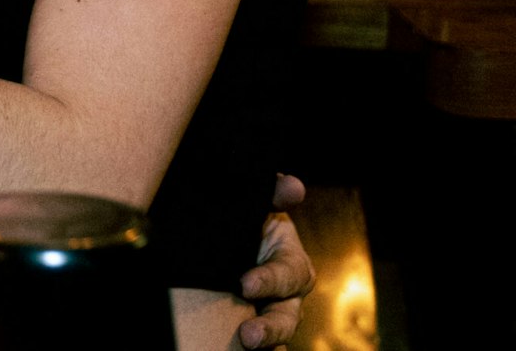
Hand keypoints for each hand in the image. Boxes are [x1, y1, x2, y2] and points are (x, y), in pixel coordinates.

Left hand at [237, 173, 312, 348]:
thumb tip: (293, 186)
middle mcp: (287, 294)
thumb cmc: (245, 217)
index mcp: (291, 262)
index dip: (269, 280)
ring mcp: (271, 313)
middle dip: (269, 328)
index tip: (245, 284)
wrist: (226, 233)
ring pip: (276, 335)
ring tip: (246, 346)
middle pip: (287, 317)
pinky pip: (263, 346)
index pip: (287, 274)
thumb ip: (273, 192)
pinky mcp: (254, 326)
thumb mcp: (258, 200)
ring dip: (265, 343)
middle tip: (248, 337)